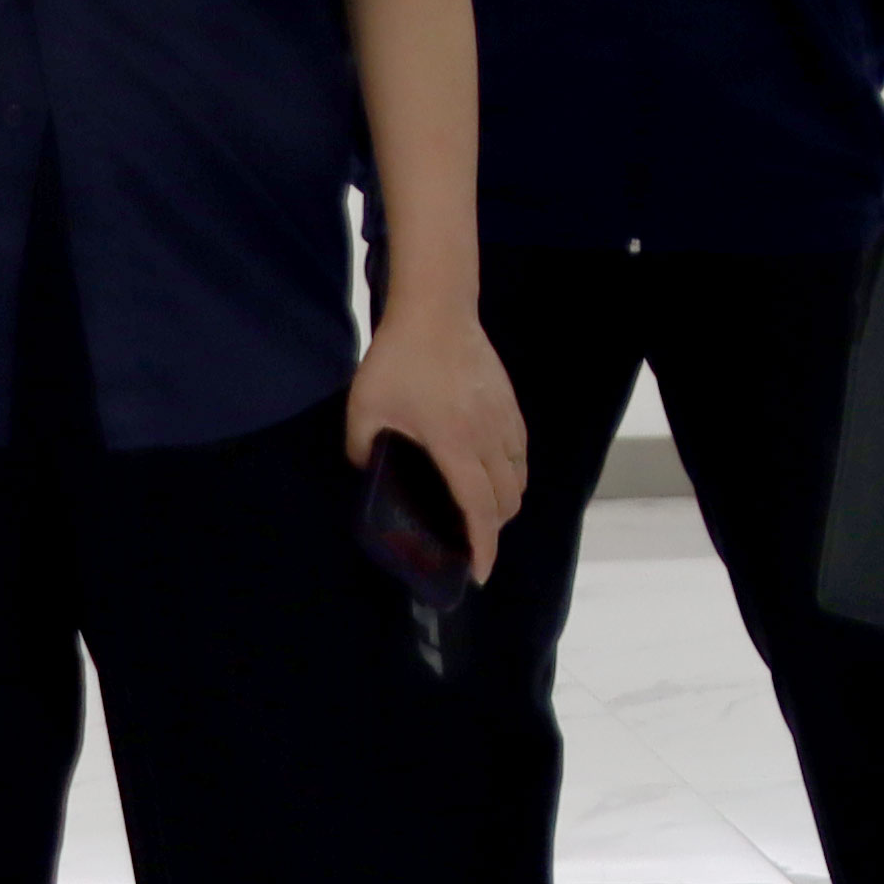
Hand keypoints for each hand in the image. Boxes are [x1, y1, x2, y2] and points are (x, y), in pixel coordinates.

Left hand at [345, 296, 530, 581]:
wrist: (437, 310)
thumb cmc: (398, 359)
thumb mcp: (364, 408)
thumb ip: (362, 448)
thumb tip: (369, 471)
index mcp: (453, 442)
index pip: (477, 507)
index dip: (482, 545)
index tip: (479, 573)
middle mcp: (487, 437)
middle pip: (506, 500)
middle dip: (492, 530)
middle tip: (468, 542)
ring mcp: (505, 420)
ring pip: (519, 478)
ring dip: (504, 503)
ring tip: (480, 512)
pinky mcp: (510, 406)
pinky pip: (520, 454)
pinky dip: (512, 475)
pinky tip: (490, 474)